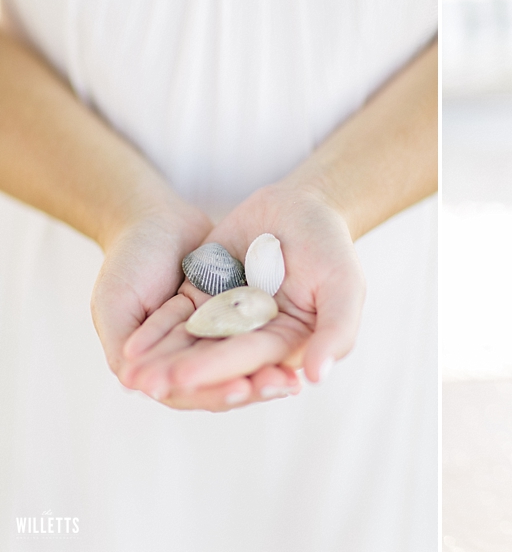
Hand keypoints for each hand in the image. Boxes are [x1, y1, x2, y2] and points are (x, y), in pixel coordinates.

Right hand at [91, 202, 293, 410]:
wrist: (151, 219)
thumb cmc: (126, 263)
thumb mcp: (114, 303)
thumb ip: (118, 345)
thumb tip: (132, 384)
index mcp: (162, 361)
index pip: (189, 389)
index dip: (213, 390)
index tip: (240, 388)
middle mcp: (190, 356)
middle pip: (226, 378)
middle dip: (253, 384)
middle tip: (282, 385)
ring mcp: (217, 335)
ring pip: (245, 360)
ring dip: (267, 371)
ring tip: (293, 378)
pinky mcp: (239, 315)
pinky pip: (258, 335)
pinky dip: (272, 346)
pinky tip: (299, 351)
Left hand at [118, 183, 364, 403]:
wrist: (303, 204)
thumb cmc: (331, 246)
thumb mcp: (344, 286)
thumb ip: (337, 332)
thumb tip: (315, 377)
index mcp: (288, 343)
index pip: (252, 360)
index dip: (219, 370)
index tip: (186, 379)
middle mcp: (255, 337)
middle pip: (215, 358)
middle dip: (182, 372)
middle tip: (149, 383)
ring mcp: (227, 317)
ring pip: (191, 343)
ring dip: (163, 360)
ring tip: (132, 375)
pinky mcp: (204, 296)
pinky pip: (177, 317)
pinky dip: (157, 333)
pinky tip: (131, 347)